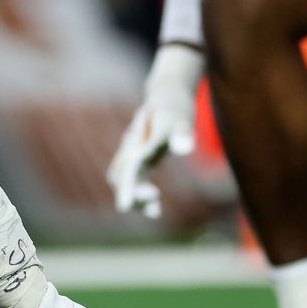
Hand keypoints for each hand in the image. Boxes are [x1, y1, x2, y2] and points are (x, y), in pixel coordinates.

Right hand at [108, 44, 204, 216]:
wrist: (166, 95)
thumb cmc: (175, 107)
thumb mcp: (183, 117)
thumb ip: (183, 132)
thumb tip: (185, 149)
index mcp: (139, 138)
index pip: (130, 165)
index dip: (127, 186)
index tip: (127, 205)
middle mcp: (131, 147)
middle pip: (121, 175)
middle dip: (132, 194)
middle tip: (154, 209)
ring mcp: (133, 152)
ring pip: (124, 179)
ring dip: (135, 197)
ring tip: (155, 212)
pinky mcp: (140, 159)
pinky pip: (134, 180)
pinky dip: (141, 195)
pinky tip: (156, 209)